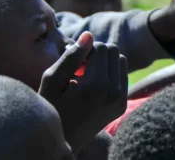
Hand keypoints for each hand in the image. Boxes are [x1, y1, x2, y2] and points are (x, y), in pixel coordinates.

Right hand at [39, 32, 127, 154]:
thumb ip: (71, 56)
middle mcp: (114, 92)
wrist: (64, 140)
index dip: (85, 50)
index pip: (101, 47)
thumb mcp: (52, 80)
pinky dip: (110, 73)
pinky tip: (94, 85)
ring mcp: (121, 99)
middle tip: (80, 68)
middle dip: (97, 53)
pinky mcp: (123, 104)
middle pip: (114, 51)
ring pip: (121, 60)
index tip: (73, 64)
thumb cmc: (51, 107)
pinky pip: (123, 75)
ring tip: (87, 76)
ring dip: (105, 62)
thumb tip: (89, 34)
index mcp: (96, 85)